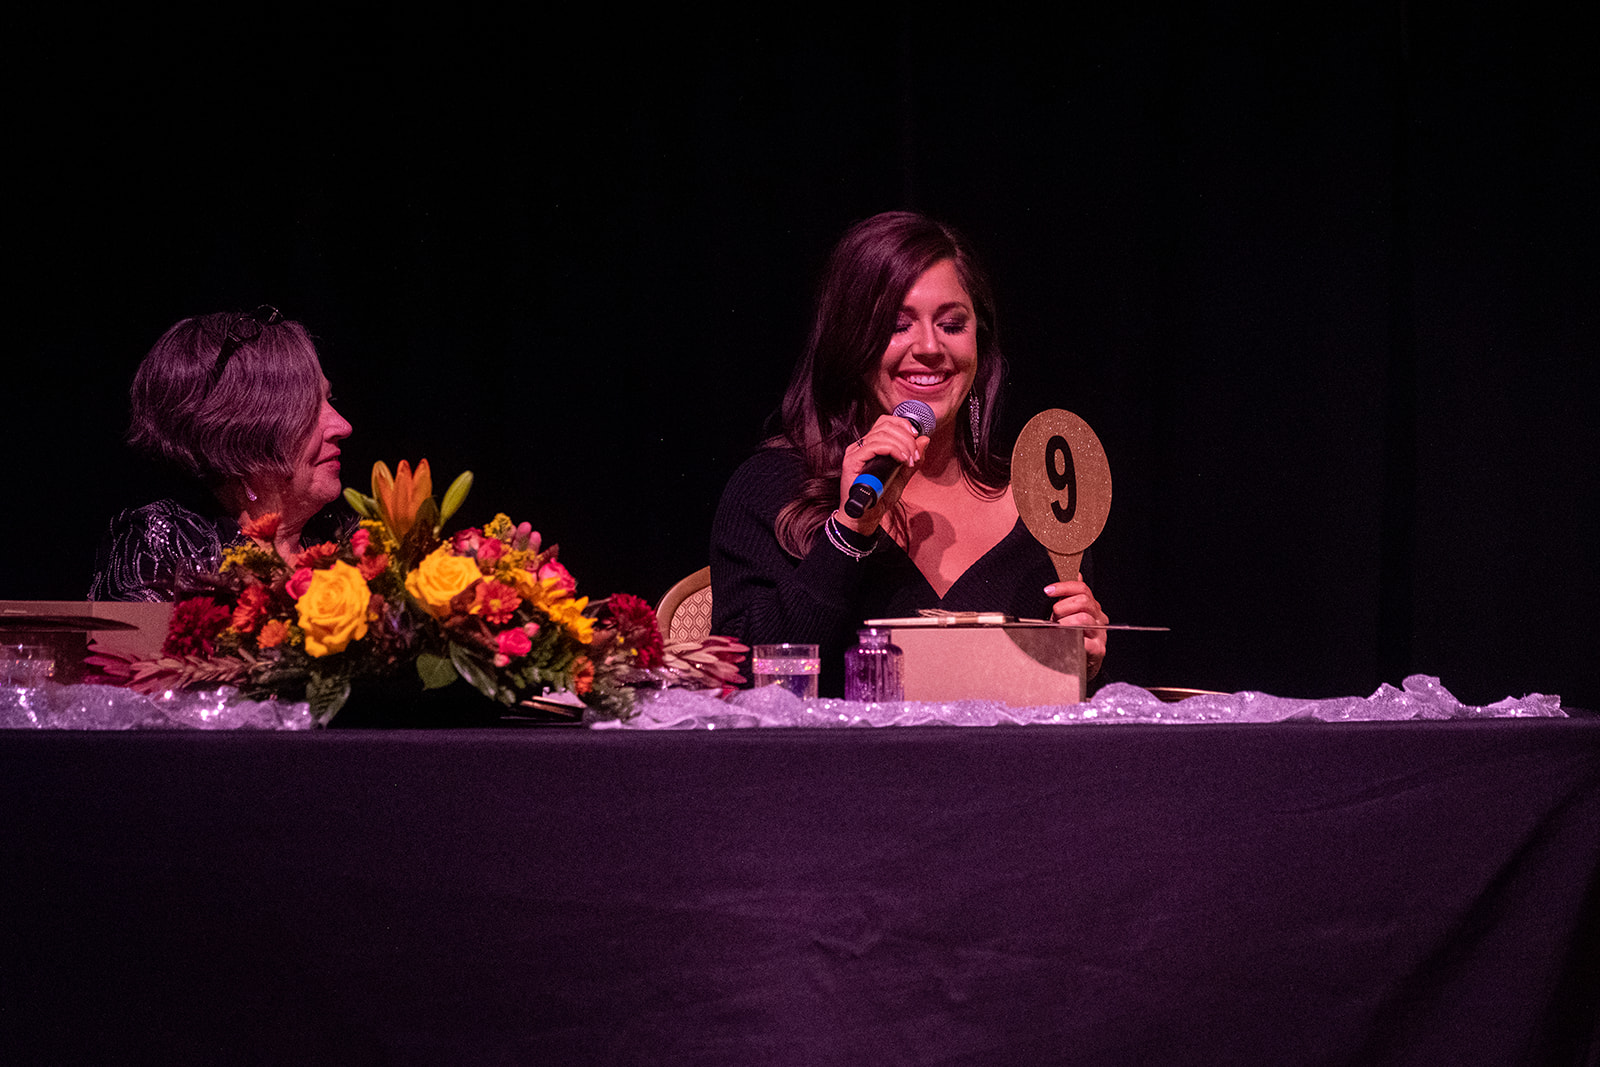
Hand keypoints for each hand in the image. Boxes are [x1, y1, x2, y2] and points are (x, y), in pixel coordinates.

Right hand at [836, 414, 930, 534]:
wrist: (865, 518)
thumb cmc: (879, 499)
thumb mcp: (902, 477)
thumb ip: (913, 460)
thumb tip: (925, 440)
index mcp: (870, 446)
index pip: (885, 422)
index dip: (903, 424)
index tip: (916, 436)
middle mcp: (861, 446)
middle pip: (885, 425)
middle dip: (906, 437)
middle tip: (915, 455)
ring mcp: (855, 453)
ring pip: (881, 434)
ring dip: (902, 445)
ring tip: (910, 461)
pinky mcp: (852, 462)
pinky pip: (874, 446)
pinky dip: (892, 449)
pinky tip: (902, 460)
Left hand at [1044, 578, 1106, 678]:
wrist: (1078, 665)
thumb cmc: (1071, 638)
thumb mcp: (1069, 614)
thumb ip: (1070, 596)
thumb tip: (1076, 575)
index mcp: (1092, 608)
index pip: (1082, 589)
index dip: (1064, 586)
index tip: (1048, 590)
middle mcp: (1098, 619)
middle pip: (1083, 601)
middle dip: (1063, 606)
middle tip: (1054, 615)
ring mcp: (1100, 634)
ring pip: (1083, 619)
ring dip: (1064, 622)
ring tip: (1058, 629)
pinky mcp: (1097, 650)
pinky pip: (1083, 640)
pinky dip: (1069, 638)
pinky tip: (1063, 639)